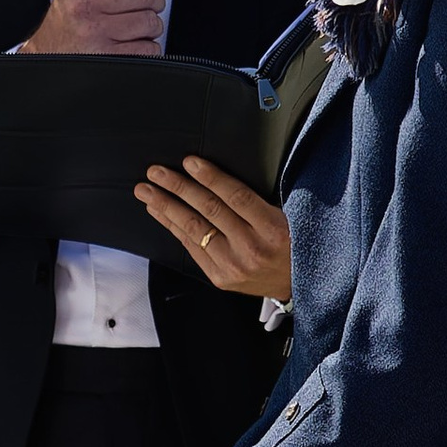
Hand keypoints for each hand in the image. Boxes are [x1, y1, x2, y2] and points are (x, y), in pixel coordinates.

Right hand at [21, 0, 179, 59]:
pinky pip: (149, 49)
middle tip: (136, 9)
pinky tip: (128, 46)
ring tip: (129, 30)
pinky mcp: (107, 58)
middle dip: (151, 3)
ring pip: (151, 22)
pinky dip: (146, 50)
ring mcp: (95, 32)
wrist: (47, 58)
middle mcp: (84, 4)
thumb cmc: (69, 24)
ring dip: (149, 28)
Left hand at [137, 154, 290, 302]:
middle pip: (208, 210)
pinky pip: (192, 248)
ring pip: (194, 230)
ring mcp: (234, 266)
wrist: (299, 284)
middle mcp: (251, 249)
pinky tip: (161, 213)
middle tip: (156, 172)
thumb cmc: (293, 243)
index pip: (236, 196)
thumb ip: (257, 200)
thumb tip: (216, 176)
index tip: (190, 162)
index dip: (210, 177)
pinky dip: (174, 228)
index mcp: (273, 229)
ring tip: (147, 192)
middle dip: (178, 188)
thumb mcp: (287, 216)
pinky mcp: (221, 278)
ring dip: (166, 208)